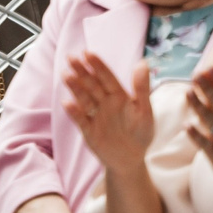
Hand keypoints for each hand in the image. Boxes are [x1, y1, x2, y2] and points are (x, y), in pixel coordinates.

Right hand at [62, 53, 155, 173]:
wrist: (130, 158)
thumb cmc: (141, 133)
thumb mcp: (145, 110)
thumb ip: (142, 88)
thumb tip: (142, 62)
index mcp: (120, 96)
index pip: (107, 78)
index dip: (98, 66)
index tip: (88, 53)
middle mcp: (105, 103)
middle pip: (92, 84)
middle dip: (82, 71)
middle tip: (71, 58)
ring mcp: (95, 115)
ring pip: (84, 98)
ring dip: (75, 87)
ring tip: (66, 75)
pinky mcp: (87, 129)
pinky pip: (80, 118)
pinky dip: (74, 111)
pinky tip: (67, 103)